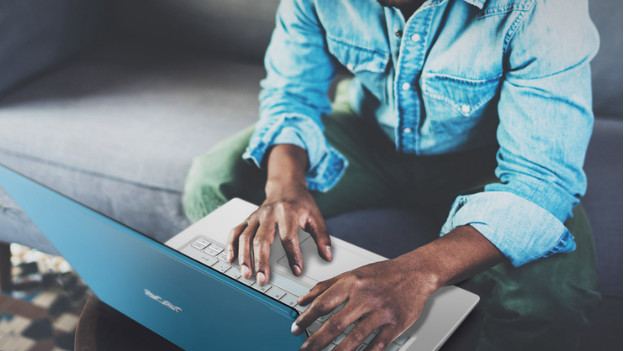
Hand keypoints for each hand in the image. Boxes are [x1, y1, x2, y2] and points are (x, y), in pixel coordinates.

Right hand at [226, 144, 332, 284]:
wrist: (285, 184)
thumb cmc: (300, 202)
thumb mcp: (316, 216)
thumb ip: (322, 237)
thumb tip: (327, 256)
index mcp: (287, 211)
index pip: (288, 236)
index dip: (293, 255)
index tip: (296, 270)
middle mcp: (269, 213)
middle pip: (262, 238)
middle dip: (261, 260)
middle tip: (263, 279)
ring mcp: (256, 216)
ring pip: (246, 236)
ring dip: (244, 256)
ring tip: (246, 274)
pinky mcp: (248, 219)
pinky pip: (236, 231)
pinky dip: (231, 245)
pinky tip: (231, 259)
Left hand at [291, 257, 437, 350]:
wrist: (415, 272)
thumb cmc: (383, 274)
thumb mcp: (352, 273)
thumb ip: (326, 286)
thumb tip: (304, 299)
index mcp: (352, 283)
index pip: (323, 303)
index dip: (306, 318)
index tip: (296, 328)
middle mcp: (365, 297)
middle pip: (336, 323)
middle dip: (317, 340)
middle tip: (305, 349)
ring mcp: (381, 311)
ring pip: (356, 336)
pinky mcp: (396, 323)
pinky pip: (379, 343)